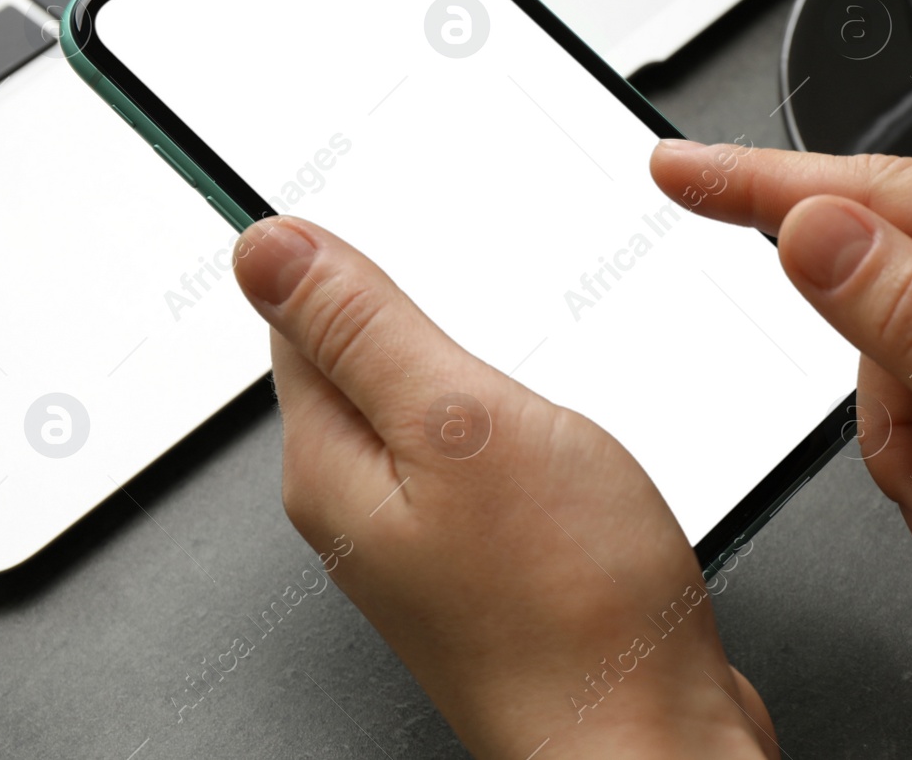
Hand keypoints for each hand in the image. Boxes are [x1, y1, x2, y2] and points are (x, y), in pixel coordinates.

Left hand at [231, 216, 774, 758]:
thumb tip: (264, 247)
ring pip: (426, 410)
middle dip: (405, 304)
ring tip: (504, 327)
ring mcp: (429, 540)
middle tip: (455, 255)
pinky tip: (544, 419)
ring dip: (463, 363)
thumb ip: (363, 328)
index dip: (340, 254)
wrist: (647, 740)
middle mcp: (365, 507)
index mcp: (334, 463)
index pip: (297, 319)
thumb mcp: (461, 422)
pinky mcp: (492, 562)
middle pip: (357, 362)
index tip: (384, 205)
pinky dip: (506, 421)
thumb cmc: (570, 605)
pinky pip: (478, 461)